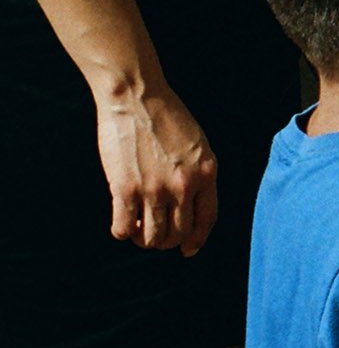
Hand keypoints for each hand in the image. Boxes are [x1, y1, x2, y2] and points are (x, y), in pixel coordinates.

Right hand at [92, 84, 217, 254]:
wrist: (137, 97)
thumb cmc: (166, 116)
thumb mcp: (197, 144)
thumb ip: (197, 173)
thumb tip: (189, 204)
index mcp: (207, 172)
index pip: (207, 219)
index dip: (197, 239)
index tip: (188, 250)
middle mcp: (184, 185)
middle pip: (178, 233)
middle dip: (167, 240)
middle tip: (154, 234)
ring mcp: (155, 189)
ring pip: (152, 237)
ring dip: (144, 239)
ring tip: (137, 229)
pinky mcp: (125, 189)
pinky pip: (123, 228)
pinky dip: (122, 232)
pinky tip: (122, 223)